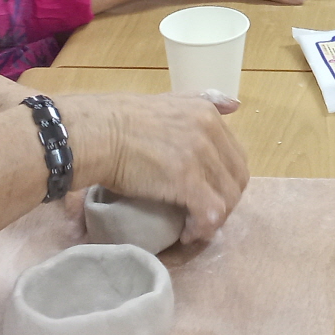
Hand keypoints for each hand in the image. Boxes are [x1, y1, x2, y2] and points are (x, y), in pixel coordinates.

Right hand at [81, 91, 250, 242]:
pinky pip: (210, 212)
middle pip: (237, 178)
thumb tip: (234, 105)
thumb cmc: (121, 120)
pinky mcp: (186, 180)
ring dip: (213, 219)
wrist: (97, 133)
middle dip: (225, 201)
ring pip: (227, 198)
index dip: (225, 181)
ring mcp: (199, 155)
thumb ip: (201, 100)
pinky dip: (202, 228)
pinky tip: (186, 234)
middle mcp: (210, 131)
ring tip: (192, 227)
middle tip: (200, 214)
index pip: (235, 156)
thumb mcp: (170, 100)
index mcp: (207, 113)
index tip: (206, 194)